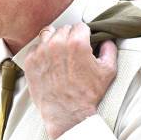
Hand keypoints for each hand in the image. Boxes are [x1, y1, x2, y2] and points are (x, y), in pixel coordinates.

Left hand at [24, 22, 117, 139]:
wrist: (66, 113)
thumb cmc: (88, 93)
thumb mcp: (108, 71)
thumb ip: (110, 49)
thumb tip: (106, 39)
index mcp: (77, 42)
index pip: (80, 26)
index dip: (84, 35)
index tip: (84, 44)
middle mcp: (57, 43)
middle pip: (64, 29)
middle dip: (70, 38)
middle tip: (73, 52)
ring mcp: (41, 52)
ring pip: (48, 34)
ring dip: (54, 40)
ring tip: (59, 53)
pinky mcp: (30, 61)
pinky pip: (35, 47)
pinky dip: (41, 51)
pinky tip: (48, 62)